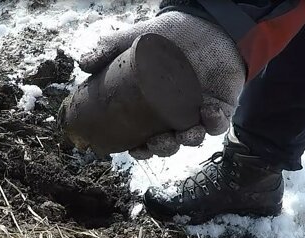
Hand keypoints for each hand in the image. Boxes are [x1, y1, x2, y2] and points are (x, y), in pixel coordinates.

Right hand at [80, 11, 244, 158]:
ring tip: (185, 134)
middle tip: (158, 142)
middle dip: (163, 149)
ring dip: (188, 141)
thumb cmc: (169, 34)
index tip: (135, 148)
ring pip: (192, 139)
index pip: (145, 137)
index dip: (141, 149)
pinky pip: (219, 124)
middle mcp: (174, 114)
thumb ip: (107, 49)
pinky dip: (214, 124)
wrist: (203, 21)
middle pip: (168, 144)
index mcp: (153, 108)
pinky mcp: (221, 106)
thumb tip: (82, 64)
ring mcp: (198, 112)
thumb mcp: (134, 41)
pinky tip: (208, 113)